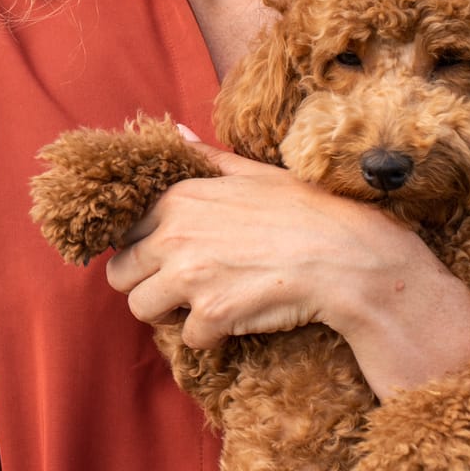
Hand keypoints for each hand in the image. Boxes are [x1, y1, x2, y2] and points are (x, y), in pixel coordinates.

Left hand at [103, 140, 404, 348]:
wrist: (349, 259)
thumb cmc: (306, 211)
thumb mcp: (252, 173)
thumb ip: (205, 158)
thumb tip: (175, 133)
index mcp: (178, 199)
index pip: (123, 232)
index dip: (139, 248)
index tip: (162, 257)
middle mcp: (173, 236)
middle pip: (120, 275)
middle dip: (145, 284)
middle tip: (179, 287)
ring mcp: (189, 277)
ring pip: (141, 309)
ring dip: (168, 313)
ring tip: (201, 304)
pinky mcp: (212, 315)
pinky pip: (188, 337)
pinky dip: (209, 336)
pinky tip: (235, 318)